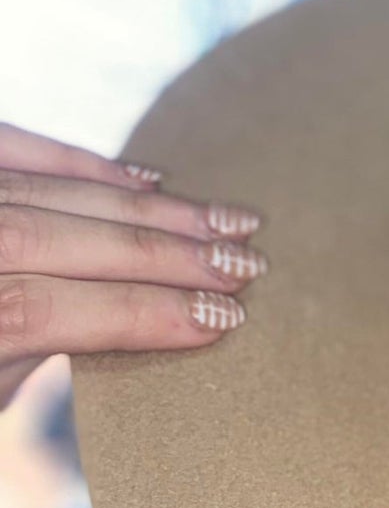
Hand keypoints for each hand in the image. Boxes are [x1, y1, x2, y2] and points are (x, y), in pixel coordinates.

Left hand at [0, 122, 265, 413]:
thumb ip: (18, 359)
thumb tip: (119, 326)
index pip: (50, 309)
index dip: (144, 314)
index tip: (223, 321)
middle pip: (59, 239)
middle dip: (166, 252)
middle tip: (247, 264)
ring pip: (49, 189)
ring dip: (148, 208)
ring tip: (224, 221)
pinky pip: (15, 149)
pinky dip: (84, 163)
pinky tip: (147, 181)